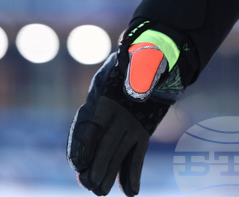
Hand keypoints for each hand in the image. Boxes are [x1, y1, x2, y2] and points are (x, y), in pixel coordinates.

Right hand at [68, 22, 186, 195]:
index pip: (88, 122)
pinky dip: (131, 173)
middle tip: (90, 185)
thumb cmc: (149, 55)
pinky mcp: (139, 132)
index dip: (82, 143)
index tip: (78, 162)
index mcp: (104, 93)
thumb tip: (139, 91)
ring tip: (100, 192)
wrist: (160, 58)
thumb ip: (141, 71)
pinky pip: (134, 155)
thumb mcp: (145, 58)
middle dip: (93, 164)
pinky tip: (131, 191)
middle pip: (98, 143)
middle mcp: (110, 113)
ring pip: (113, 152)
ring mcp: (124, 124)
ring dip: (107, 173)